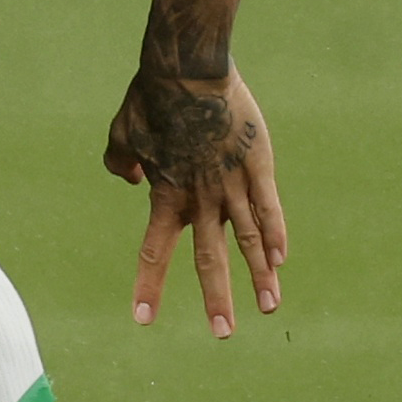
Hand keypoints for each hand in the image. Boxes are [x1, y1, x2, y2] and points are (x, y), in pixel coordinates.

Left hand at [103, 60, 285, 337]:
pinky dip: (276, 235)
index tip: (143, 320)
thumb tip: (129, 179)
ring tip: (268, 307)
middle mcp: (201, 196)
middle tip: (222, 334)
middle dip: (216, 299)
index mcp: (166, 193)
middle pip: (209, 257)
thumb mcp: (123, 130)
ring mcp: (233, 182)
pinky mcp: (259, 164)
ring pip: (249, 239)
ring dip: (260, 277)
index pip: (154, 250)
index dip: (149, 286)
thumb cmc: (152, 96)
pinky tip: (281, 261)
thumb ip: (120, 160)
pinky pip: (270, 207)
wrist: (189, 67)